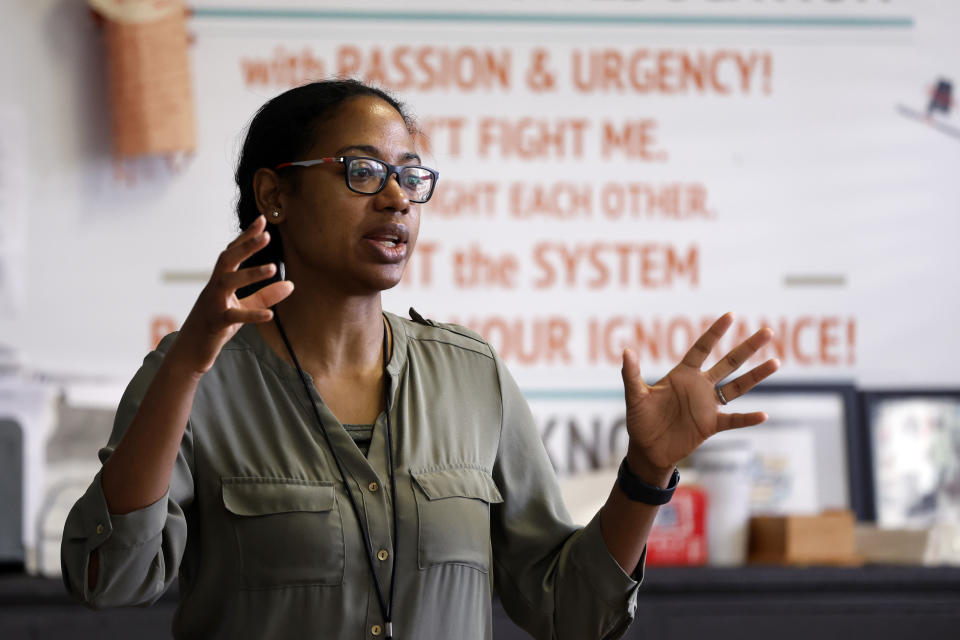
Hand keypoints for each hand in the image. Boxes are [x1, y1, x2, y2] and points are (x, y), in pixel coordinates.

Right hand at [171, 215, 293, 375]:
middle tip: (267, 235)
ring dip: (250, 274)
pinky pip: (233, 316)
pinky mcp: (215, 323)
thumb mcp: (243, 307)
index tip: (262, 220)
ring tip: (273, 268)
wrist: (190, 350)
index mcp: (220, 280)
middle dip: (246, 246)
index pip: (233, 252)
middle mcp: (214, 287)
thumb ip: (266, 296)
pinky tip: (270, 315)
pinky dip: (252, 315)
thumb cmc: (216, 325)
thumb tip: (291, 284)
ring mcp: (213, 304)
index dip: (246, 236)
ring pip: (228, 282)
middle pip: (228, 259)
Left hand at [620, 313, 778, 484]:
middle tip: (767, 331)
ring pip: (737, 387)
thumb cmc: (640, 420)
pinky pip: (733, 420)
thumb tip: (626, 351)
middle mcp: (699, 386)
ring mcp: (707, 406)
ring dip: (755, 376)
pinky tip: (763, 414)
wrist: (647, 449)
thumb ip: (632, 374)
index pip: (702, 349)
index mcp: (682, 375)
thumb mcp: (635, 396)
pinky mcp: (710, 425)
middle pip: (728, 363)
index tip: (731, 315)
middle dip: (747, 348)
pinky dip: (747, 419)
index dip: (715, 333)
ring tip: (775, 362)